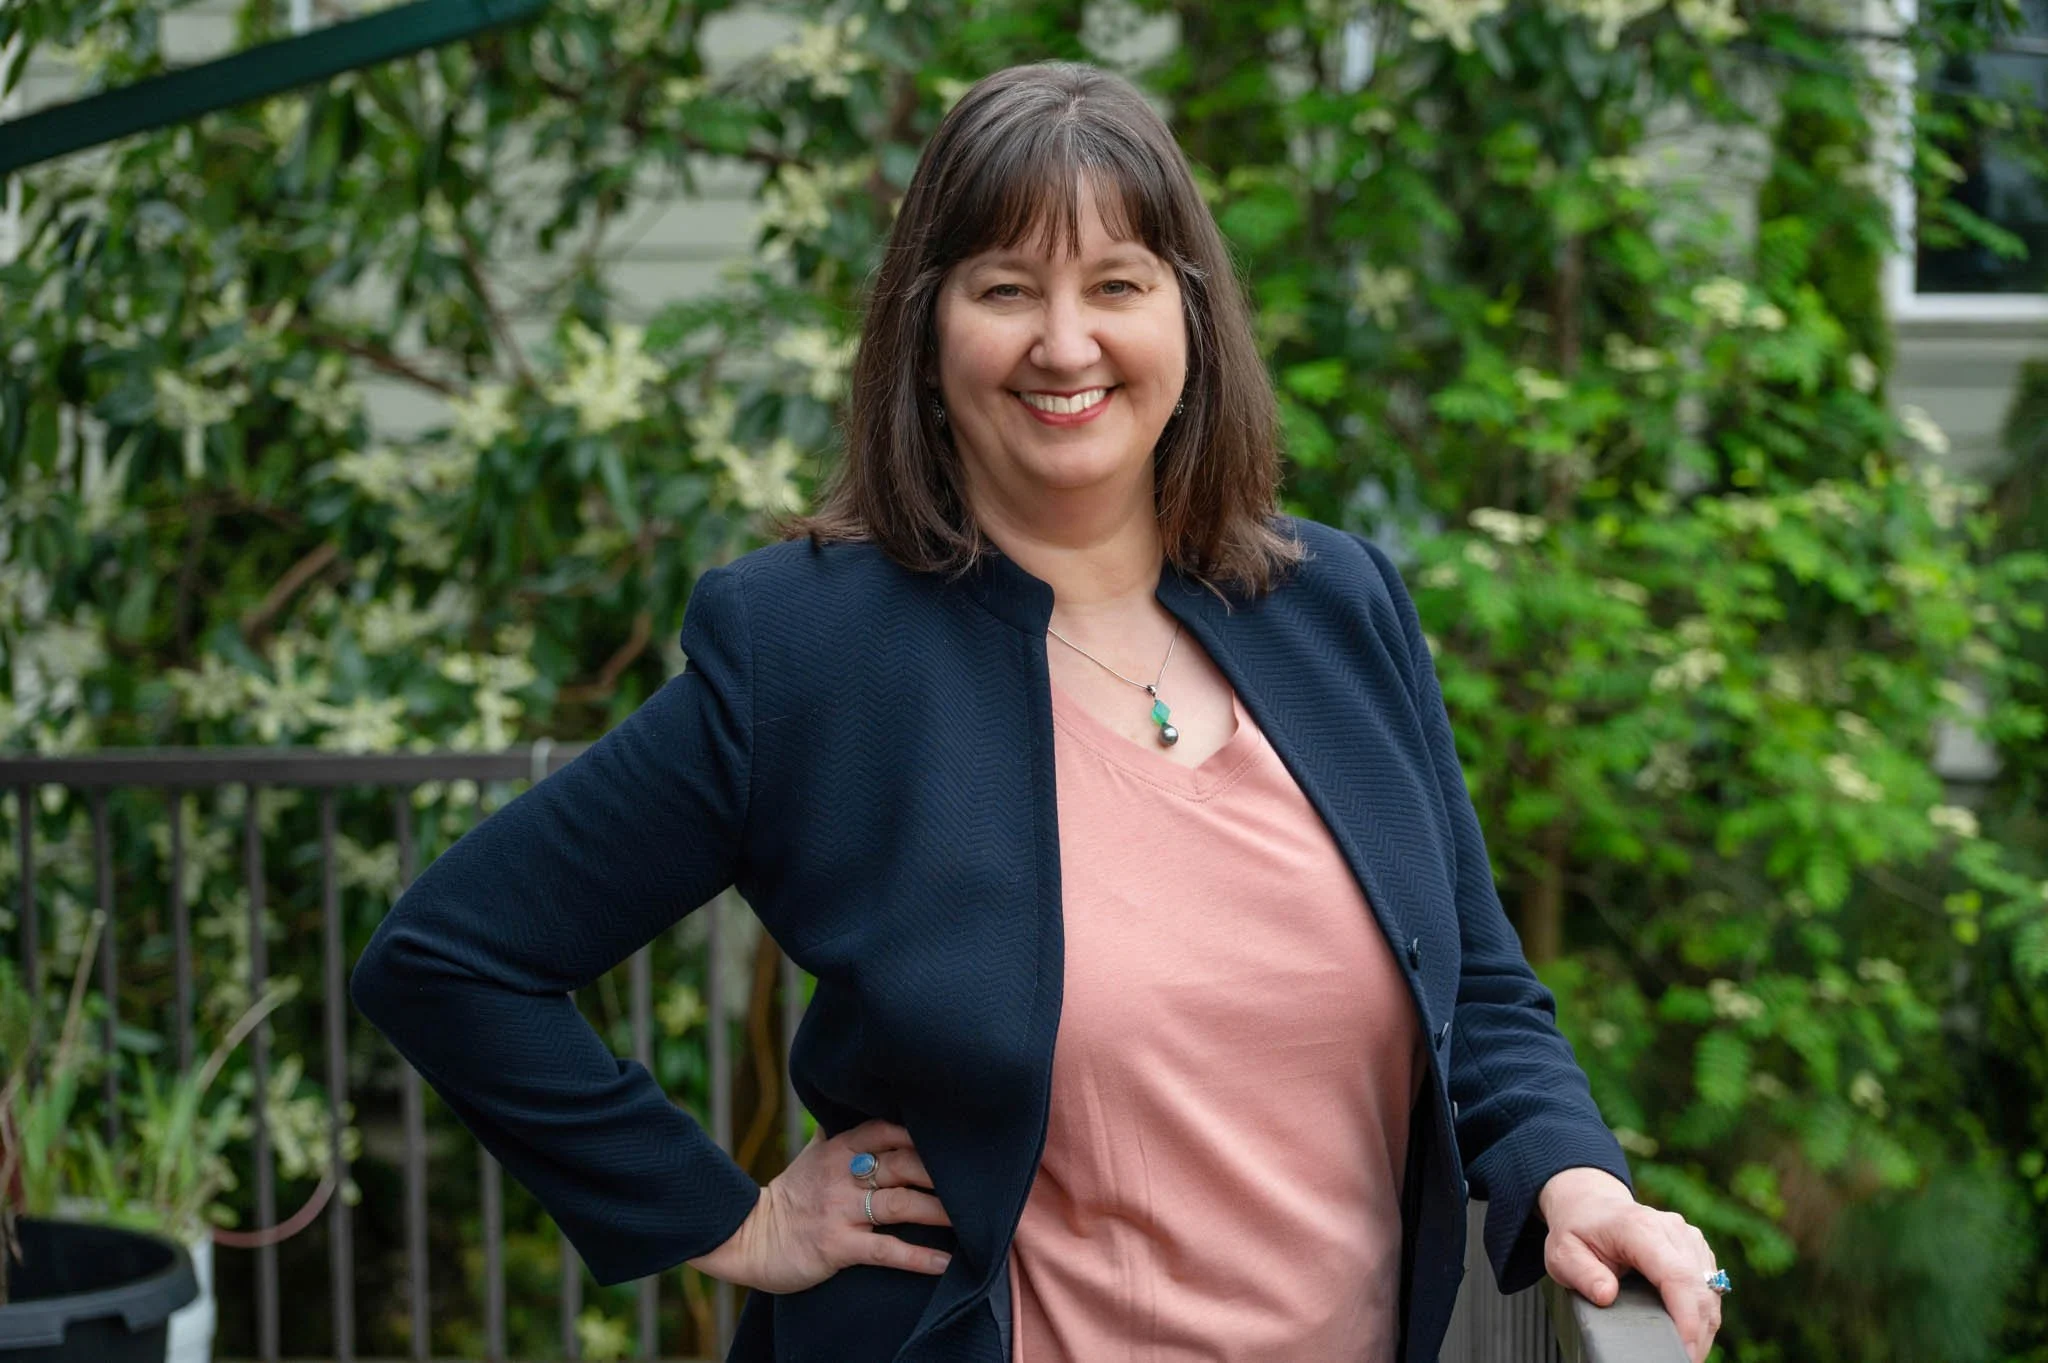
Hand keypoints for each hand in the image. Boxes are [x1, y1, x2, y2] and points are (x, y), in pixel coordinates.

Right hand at [686, 1118, 953, 1292]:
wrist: (749, 1238)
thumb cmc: (790, 1196)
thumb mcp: (813, 1157)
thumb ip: (842, 1134)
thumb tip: (866, 1104)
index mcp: (838, 1149)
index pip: (886, 1129)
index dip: (921, 1133)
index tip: (955, 1135)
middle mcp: (842, 1175)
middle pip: (901, 1165)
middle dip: (939, 1172)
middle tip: (978, 1180)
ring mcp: (840, 1211)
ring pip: (899, 1205)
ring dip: (938, 1212)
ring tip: (973, 1220)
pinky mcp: (837, 1247)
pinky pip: (885, 1250)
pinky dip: (917, 1258)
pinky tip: (944, 1264)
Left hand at [1538, 1167, 1723, 1362]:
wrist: (1590, 1204)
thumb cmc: (1577, 1230)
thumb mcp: (1563, 1254)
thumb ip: (1583, 1275)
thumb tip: (1607, 1296)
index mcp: (1640, 1229)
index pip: (1676, 1277)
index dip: (1686, 1318)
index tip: (1685, 1351)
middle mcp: (1672, 1230)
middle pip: (1701, 1289)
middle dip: (1697, 1333)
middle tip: (1683, 1361)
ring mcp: (1688, 1237)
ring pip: (1711, 1291)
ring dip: (1704, 1326)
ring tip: (1684, 1352)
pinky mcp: (1696, 1248)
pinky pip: (1710, 1286)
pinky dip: (1704, 1313)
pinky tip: (1688, 1331)